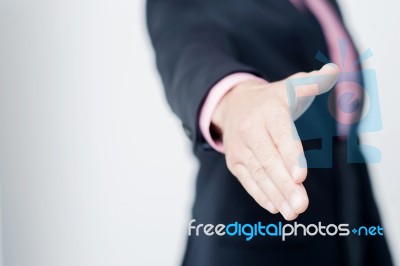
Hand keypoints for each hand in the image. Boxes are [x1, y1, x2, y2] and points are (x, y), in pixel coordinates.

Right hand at [212, 64, 339, 219]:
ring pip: (258, 174)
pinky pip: (247, 180)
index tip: (300, 176)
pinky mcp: (234, 162)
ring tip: (293, 213)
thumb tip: (335, 71)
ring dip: (276, 195)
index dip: (291, 155)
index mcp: (267, 112)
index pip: (281, 134)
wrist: (232, 105)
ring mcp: (239, 148)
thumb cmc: (269, 100)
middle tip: (302, 205)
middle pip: (268, 160)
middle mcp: (250, 130)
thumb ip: (312, 83)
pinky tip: (276, 208)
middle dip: (285, 184)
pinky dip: (261, 195)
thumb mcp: (289, 87)